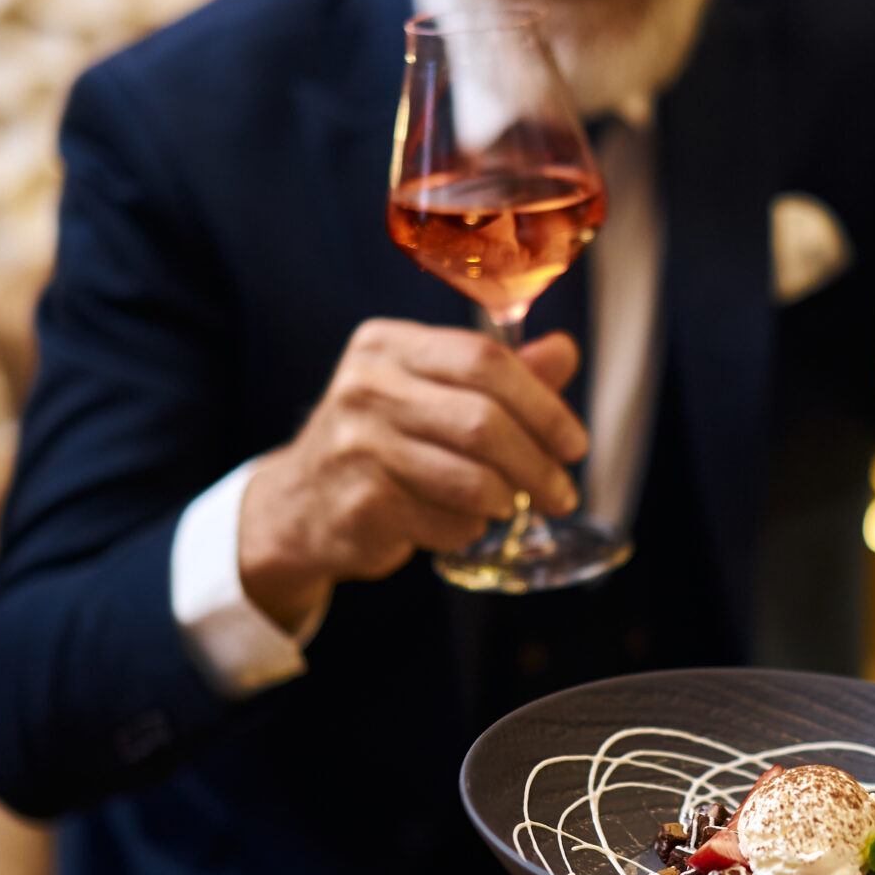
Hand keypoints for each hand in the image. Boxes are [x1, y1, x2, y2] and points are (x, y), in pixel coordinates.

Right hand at [238, 318, 587, 629]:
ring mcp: (358, 447)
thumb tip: (565, 351)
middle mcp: (367, 387)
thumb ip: (501, 374)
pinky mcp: (361, 505)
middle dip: (539, 463)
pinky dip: (469, 528)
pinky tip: (461, 523)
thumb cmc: (382, 441)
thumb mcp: (432, 393)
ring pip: (472, 478)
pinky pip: (448, 522)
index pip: (485, 360)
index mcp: (389, 345)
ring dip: (509, 499)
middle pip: (484, 422)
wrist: (300, 504)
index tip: (575, 442)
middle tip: (563, 490)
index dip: (543, 405)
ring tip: (515, 504)